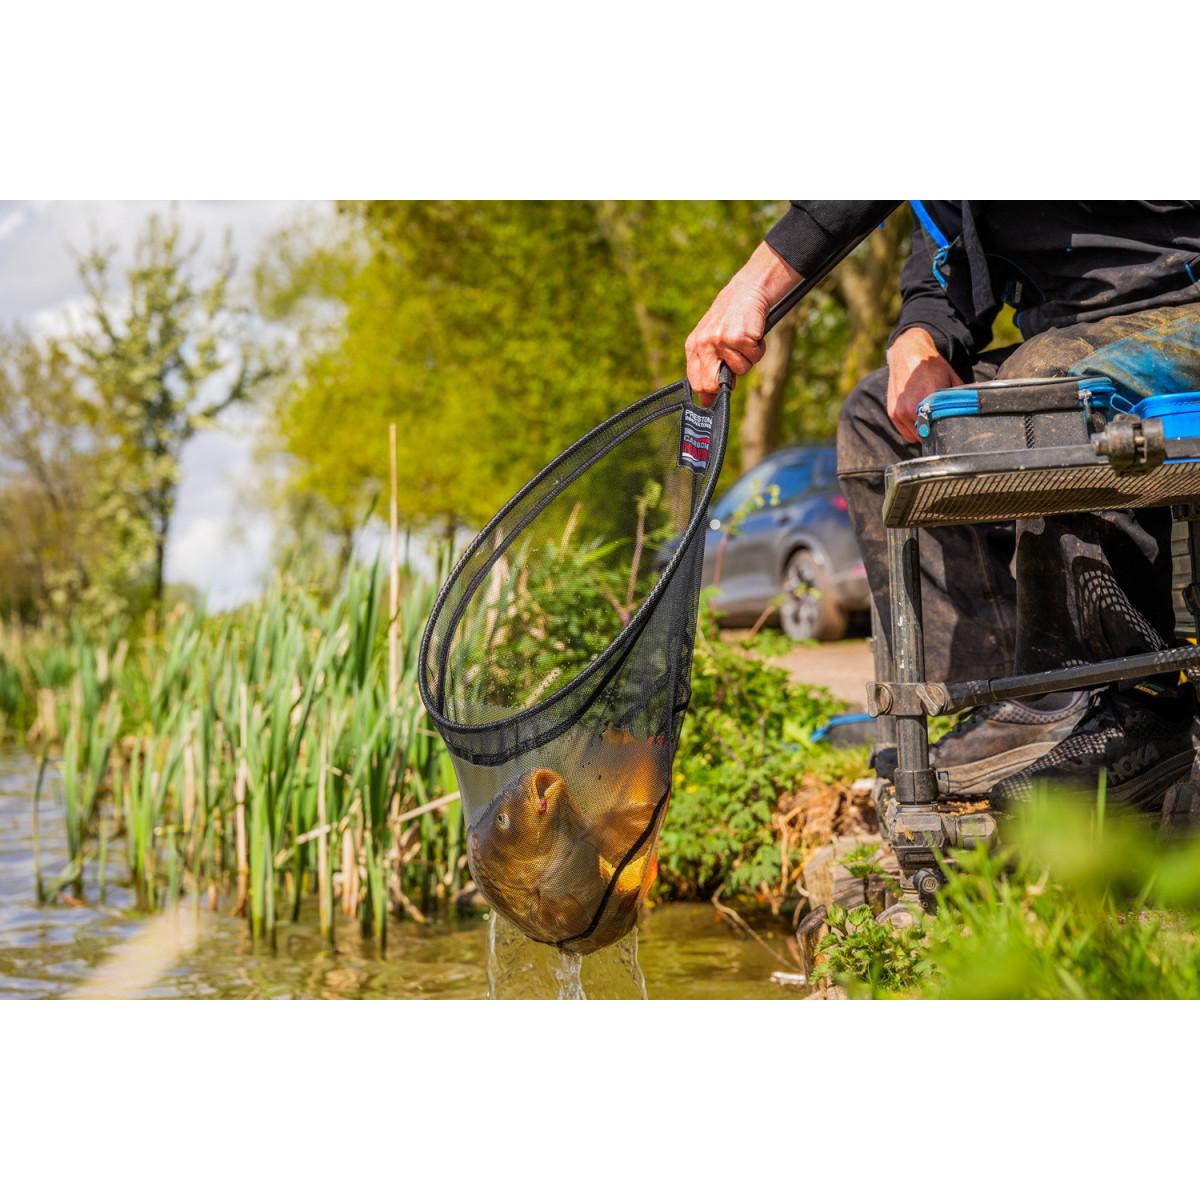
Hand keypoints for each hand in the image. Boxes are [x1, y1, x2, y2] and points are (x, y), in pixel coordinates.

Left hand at [685, 242, 800, 405]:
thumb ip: (709, 369)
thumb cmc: (731, 319)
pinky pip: (753, 358)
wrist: (747, 291)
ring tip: (745, 340)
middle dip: (727, 380)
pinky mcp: (739, 337)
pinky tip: (753, 333)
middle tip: (736, 360)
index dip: (710, 390)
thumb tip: (707, 402)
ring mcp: (721, 341)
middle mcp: (704, 344)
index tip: (721, 385)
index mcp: (694, 346)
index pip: (696, 383)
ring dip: (748, 358)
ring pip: (740, 371)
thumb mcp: (713, 342)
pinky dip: (758, 349)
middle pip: (712, 384)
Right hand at [886, 327, 962, 442]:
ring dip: (922, 432)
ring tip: (929, 421)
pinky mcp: (893, 413)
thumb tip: (974, 409)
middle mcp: (911, 409)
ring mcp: (900, 412)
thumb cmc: (932, 367)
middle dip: (933, 432)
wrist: (909, 354)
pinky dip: (912, 429)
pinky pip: (905, 432)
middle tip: (940, 425)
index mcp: (928, 401)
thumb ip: (960, 397)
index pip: (938, 430)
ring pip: (915, 436)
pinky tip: (919, 420)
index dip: (945, 432)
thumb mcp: (951, 379)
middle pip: (926, 435)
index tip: (949, 430)